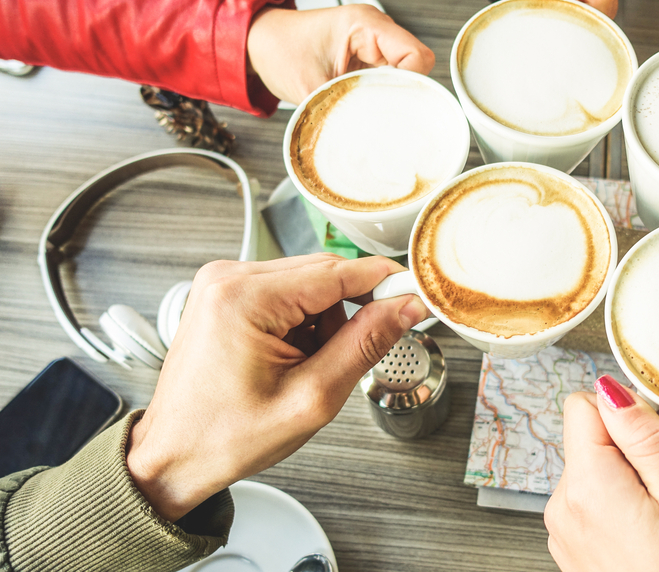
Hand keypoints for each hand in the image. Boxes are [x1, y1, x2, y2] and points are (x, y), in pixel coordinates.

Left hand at [125, 254, 429, 521]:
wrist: (174, 456)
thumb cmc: (225, 436)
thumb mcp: (313, 396)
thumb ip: (366, 343)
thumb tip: (404, 306)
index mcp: (244, 298)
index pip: (338, 271)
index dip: (384, 281)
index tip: (415, 293)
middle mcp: (228, 278)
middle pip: (324, 273)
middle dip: (348, 312)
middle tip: (353, 356)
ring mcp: (223, 283)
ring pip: (308, 283)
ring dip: (323, 321)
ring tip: (305, 367)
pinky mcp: (225, 294)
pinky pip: (286, 293)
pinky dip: (301, 322)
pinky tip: (290, 357)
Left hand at [247, 4, 435, 104]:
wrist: (257, 43)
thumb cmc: (278, 51)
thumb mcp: (311, 88)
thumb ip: (343, 111)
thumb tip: (366, 139)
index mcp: (366, 26)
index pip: (416, 56)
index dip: (413, 85)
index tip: (397, 108)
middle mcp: (376, 31)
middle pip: (416, 68)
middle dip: (403, 96)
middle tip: (384, 118)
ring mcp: (374, 45)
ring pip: (405, 77)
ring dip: (391, 97)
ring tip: (369, 111)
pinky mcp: (368, 59)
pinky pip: (389, 81)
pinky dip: (381, 97)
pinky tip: (365, 108)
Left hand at [545, 376, 658, 571]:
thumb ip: (648, 441)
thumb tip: (612, 388)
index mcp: (590, 491)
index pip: (586, 405)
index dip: (635, 410)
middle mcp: (567, 508)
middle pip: (601, 437)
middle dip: (655, 445)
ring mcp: (570, 530)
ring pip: (607, 466)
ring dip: (656, 472)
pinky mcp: (580, 545)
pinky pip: (604, 499)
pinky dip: (642, 499)